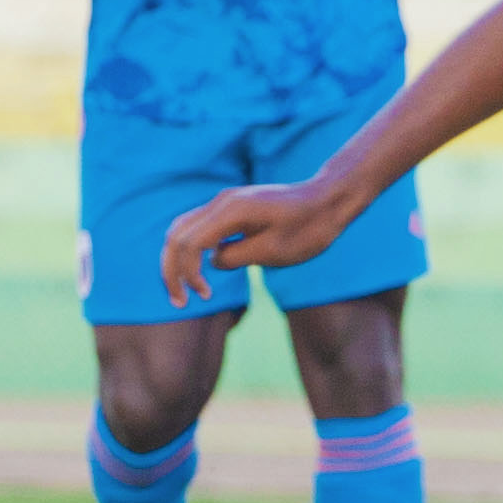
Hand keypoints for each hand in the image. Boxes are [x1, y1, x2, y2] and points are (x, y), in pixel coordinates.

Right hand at [159, 178, 359, 306]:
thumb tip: (212, 261)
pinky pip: (200, 227)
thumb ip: (235, 257)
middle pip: (176, 235)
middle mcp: (221, 202)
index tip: (204, 296)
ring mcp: (225, 202)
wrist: (330, 200)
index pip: (188, 244)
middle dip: (172, 270)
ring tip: (187, 290)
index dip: (186, 273)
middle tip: (180, 302)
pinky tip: (203, 272)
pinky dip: (193, 249)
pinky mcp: (232, 207)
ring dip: (179, 259)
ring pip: (183, 229)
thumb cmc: (309, 227)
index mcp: (230, 211)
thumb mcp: (273, 251)